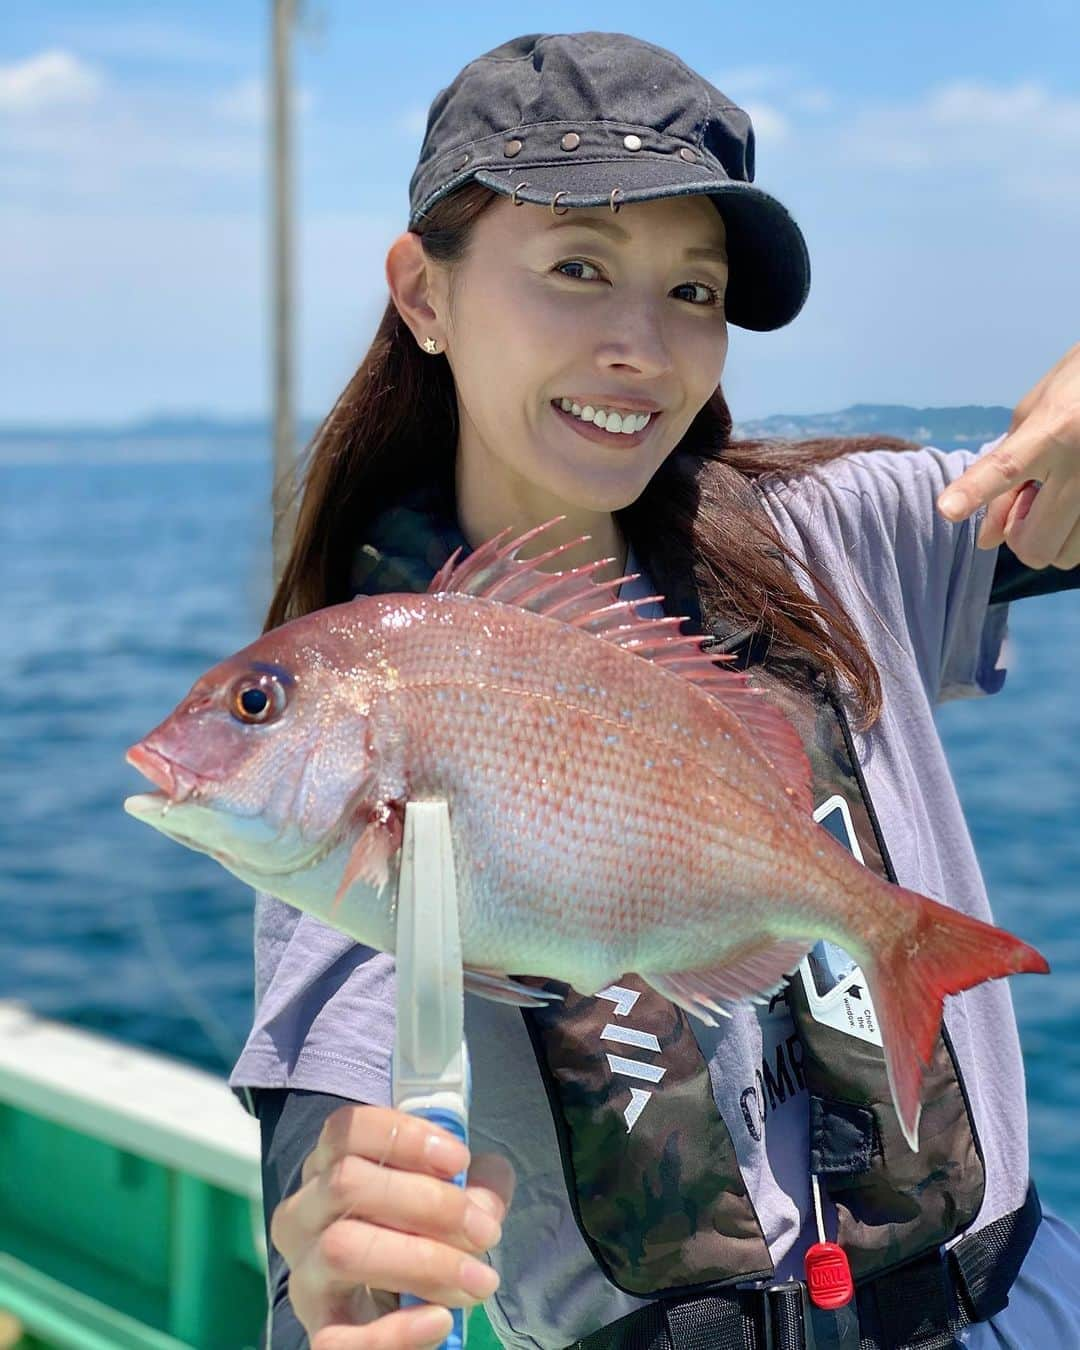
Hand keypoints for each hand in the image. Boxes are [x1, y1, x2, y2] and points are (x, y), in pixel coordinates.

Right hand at [270, 1104, 515, 1348]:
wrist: (393, 1308)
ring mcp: (303, 1273)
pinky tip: (439, 1321)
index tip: (459, 1160)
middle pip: (347, 1183)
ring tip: (477, 1280)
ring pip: (343, 1250)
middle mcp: (302, 1212)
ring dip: (422, 1263)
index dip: (402, 1136)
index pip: (347, 1129)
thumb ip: (475, 1189)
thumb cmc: (419, 1231)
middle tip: (485, 1232)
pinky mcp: (316, 1331)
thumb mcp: (452, 1198)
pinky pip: (338, 1339)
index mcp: (330, 1165)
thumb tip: (484, 1202)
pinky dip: (395, 1332)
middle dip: (428, 1204)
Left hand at [936, 340, 1079, 568]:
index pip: (1006, 467)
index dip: (975, 490)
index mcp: (1053, 430)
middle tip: (1026, 506)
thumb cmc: (1074, 388)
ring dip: (1051, 540)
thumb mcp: (1031, 418)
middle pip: (1034, 544)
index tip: (947, 509)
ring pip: (1064, 556)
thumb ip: (1000, 473)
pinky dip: (1072, 535)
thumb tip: (988, 538)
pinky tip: (1074, 505)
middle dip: (1020, 538)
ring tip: (1058, 500)